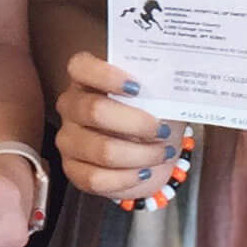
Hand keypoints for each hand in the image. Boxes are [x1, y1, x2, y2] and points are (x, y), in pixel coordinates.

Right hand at [54, 50, 179, 202]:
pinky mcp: (73, 170)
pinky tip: (144, 172)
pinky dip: (127, 178)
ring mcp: (68, 139)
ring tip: (162, 153)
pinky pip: (96, 179)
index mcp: (85, 79)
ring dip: (141, 155)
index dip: (106, 75)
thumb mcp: (155, 95)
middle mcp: (70, 106)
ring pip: (102, 150)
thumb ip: (158, 86)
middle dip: (137, 124)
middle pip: (95, 111)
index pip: (81, 67)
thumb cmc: (149, 114)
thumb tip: (178, 87)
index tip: (138, 87)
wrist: (146, 150)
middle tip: (162, 130)